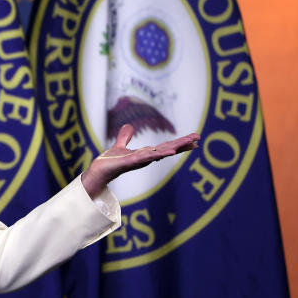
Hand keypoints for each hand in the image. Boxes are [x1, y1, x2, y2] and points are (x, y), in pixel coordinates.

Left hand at [80, 124, 199, 198]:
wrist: (98, 171)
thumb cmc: (110, 161)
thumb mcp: (119, 146)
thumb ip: (125, 137)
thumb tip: (129, 127)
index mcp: (146, 153)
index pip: (166, 146)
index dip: (180, 142)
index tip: (194, 139)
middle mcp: (146, 157)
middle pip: (168, 149)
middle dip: (183, 144)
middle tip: (199, 139)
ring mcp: (140, 160)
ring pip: (161, 153)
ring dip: (175, 148)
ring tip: (189, 144)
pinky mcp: (131, 162)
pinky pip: (147, 157)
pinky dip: (158, 154)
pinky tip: (169, 152)